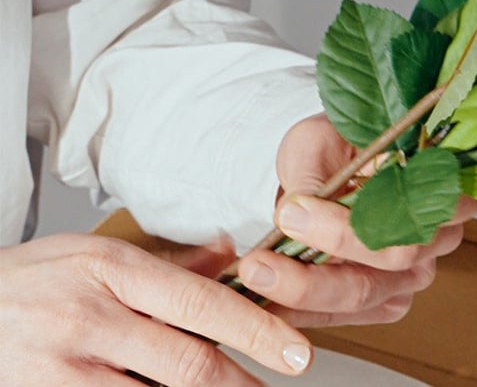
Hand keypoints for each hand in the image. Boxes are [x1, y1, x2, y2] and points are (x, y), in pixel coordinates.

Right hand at [0, 233, 311, 385]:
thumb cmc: (28, 283)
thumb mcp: (94, 255)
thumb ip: (168, 265)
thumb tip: (233, 256)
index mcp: (111, 271)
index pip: (203, 303)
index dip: (258, 332)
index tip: (296, 353)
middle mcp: (89, 318)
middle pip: (189, 363)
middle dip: (240, 385)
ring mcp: (63, 367)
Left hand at [236, 114, 476, 327]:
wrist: (329, 165)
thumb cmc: (333, 147)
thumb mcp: (317, 144)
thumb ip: (311, 177)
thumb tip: (296, 212)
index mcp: (435, 187)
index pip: (405, 211)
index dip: (349, 222)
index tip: (291, 212)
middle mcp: (435, 235)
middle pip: (389, 262)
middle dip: (321, 266)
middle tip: (260, 261)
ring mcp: (413, 273)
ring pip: (363, 294)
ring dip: (303, 292)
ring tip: (255, 276)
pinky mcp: (387, 301)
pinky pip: (344, 316)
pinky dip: (302, 313)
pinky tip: (266, 301)